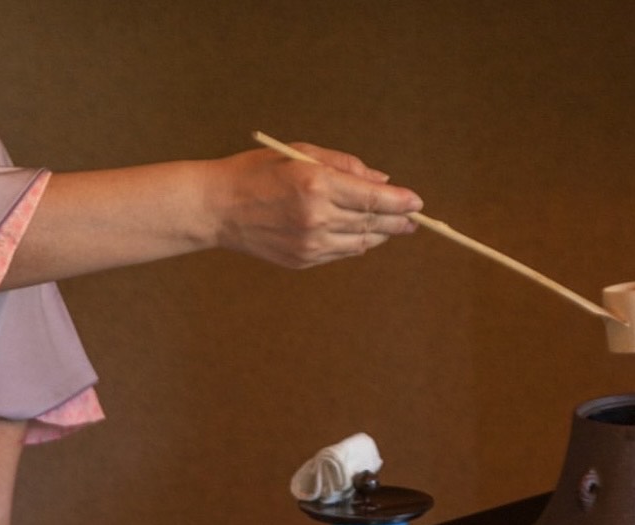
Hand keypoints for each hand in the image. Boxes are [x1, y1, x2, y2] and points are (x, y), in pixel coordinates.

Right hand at [205, 144, 423, 267]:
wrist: (217, 208)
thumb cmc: (258, 172)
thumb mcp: (301, 154)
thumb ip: (345, 165)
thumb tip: (383, 182)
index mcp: (316, 184)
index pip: (373, 198)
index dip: (400, 202)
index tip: (417, 203)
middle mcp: (317, 216)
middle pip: (372, 222)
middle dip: (398, 221)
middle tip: (414, 220)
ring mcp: (310, 243)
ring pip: (362, 241)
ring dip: (381, 234)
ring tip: (392, 227)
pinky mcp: (303, 260)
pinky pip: (342, 252)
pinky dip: (357, 243)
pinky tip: (363, 235)